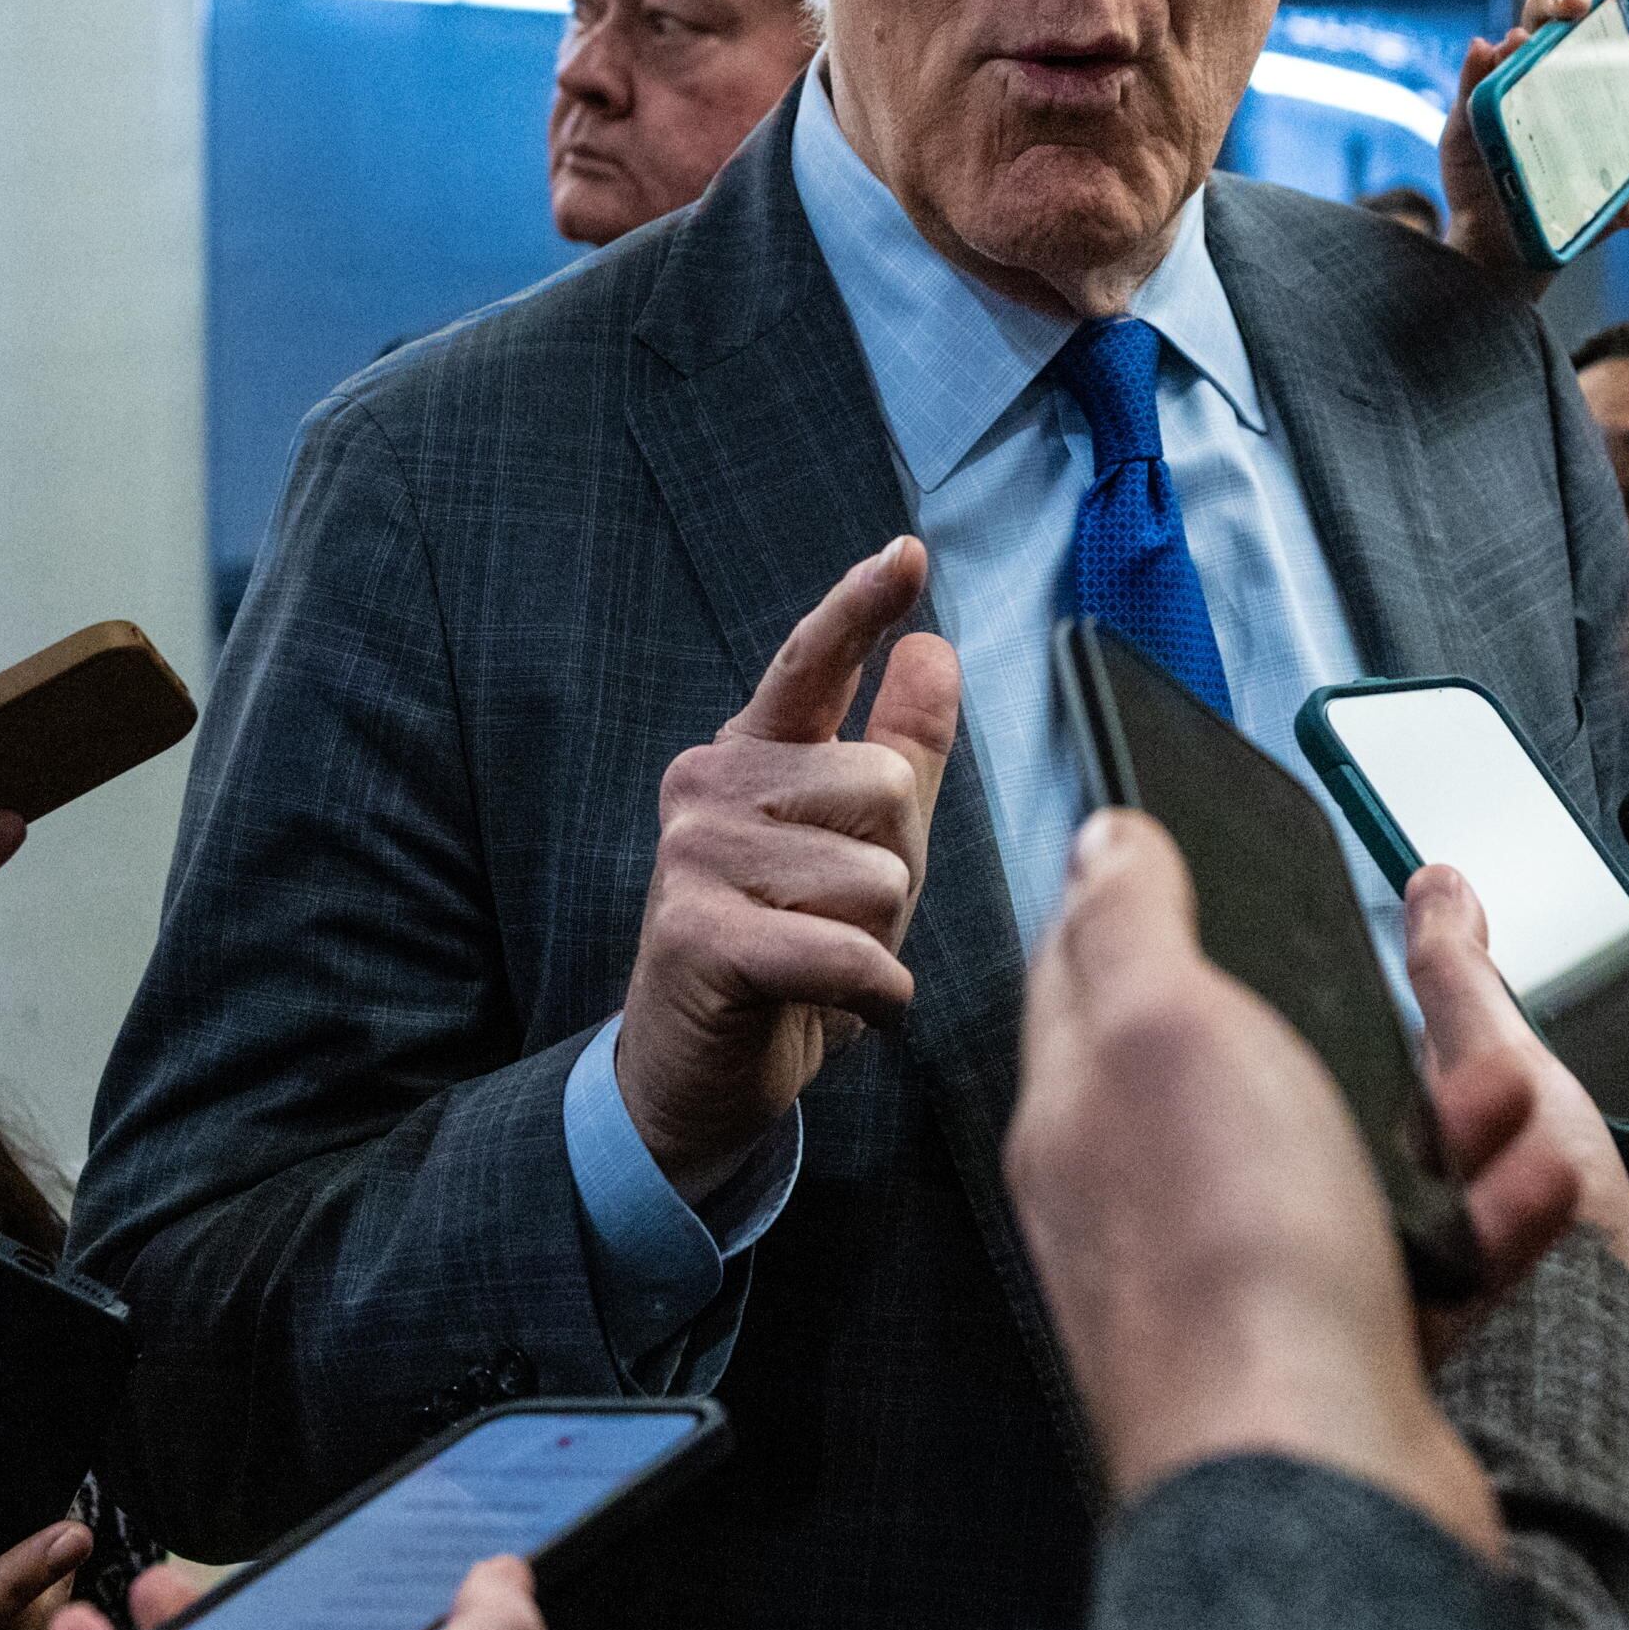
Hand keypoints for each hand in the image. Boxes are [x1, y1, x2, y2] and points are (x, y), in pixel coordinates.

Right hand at [610, 537, 962, 1195]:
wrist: (697, 1075)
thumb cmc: (786, 952)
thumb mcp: (860, 849)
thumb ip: (898, 749)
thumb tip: (934, 653)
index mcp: (750, 753)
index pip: (811, 663)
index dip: (860, 606)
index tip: (908, 555)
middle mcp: (710, 785)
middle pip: (882, 788)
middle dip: (895, 874)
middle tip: (838, 925)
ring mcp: (694, 855)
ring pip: (875, 876)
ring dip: (878, 942)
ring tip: (823, 967)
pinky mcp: (697, 933)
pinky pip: (843, 951)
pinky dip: (871, 996)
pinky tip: (841, 1010)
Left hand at [1003, 812, 1501, 1551]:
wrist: (1315, 1485)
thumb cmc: (1231, 1255)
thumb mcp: (1169, 1031)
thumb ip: (1133, 926)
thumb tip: (1100, 836)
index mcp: (1079, 1117)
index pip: (1088, 972)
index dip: (1143, 892)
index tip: (1201, 840)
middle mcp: (1141, 1204)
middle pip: (1241, 1059)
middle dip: (1347, 1009)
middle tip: (1428, 975)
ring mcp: (1238, 1284)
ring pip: (1353, 1154)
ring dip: (1445, 1112)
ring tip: (1516, 1095)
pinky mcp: (1333, 1351)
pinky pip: (1423, 1249)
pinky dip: (1485, 1214)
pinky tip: (1524, 1196)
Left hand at [1395, 860, 1628, 1345]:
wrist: (1585, 1342)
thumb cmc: (1523, 1203)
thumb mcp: (1490, 1055)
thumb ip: (1457, 969)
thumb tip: (1431, 878)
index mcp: (1443, 1089)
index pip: (1503, 991)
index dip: (1574, 945)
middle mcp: (1491, 1134)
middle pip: (1580, 1034)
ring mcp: (1553, 1183)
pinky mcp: (1610, 1228)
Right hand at [1441, 0, 1628, 287]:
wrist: (1510, 241)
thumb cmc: (1562, 208)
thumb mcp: (1599, 209)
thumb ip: (1622, 204)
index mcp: (1589, 64)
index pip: (1600, 0)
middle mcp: (1547, 62)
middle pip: (1554, 1)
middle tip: (1578, 7)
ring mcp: (1506, 81)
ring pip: (1515, 33)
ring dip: (1527, 26)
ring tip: (1527, 41)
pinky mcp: (1470, 106)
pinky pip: (1472, 76)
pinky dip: (1477, 62)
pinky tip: (1484, 54)